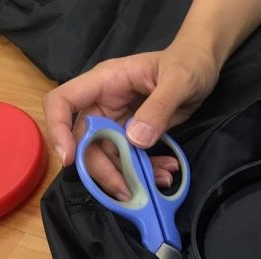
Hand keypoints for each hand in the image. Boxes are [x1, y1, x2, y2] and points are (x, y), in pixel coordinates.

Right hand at [42, 42, 219, 198]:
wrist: (202, 67)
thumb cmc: (187, 64)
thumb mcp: (178, 81)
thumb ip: (158, 108)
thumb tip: (135, 140)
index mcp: (104, 82)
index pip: (62, 102)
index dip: (58, 130)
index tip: (70, 160)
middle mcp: (104, 103)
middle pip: (85, 142)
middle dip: (103, 170)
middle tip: (127, 191)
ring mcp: (118, 121)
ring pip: (108, 156)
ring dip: (130, 175)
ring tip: (159, 180)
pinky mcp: (133, 135)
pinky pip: (130, 158)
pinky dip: (146, 170)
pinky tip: (166, 171)